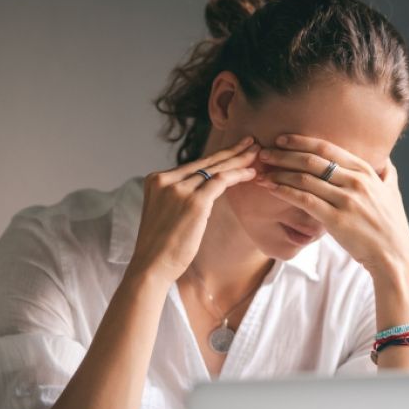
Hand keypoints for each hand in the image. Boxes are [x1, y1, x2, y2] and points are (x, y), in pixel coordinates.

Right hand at [128, 136, 260, 282]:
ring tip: (257, 153)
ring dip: (239, 160)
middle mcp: (166, 179)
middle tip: (251, 142)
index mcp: (156, 180)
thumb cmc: (160, 247)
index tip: (232, 151)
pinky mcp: (194, 201)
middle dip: (231, 151)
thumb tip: (201, 192)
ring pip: (216, 168)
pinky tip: (251, 173)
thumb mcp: (164, 212)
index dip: (216, 157)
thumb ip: (178, 197)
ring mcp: (179, 189)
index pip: (193, 165)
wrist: (151, 266)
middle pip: (205, 162)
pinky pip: (221, 181)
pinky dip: (238, 175)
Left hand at [252, 134, 408, 274]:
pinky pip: (304, 199)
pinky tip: (270, 189)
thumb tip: (385, 162)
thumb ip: (386, 174)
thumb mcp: (392, 193)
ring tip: (261, 172)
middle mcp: (355, 181)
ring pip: (305, 178)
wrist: (395, 255)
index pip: (327, 148)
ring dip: (279, 173)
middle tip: (263, 152)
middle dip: (283, 154)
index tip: (282, 139)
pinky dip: (284, 191)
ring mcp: (346, 199)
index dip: (301, 142)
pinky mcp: (336, 219)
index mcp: (365, 171)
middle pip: (311, 160)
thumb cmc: (391, 226)